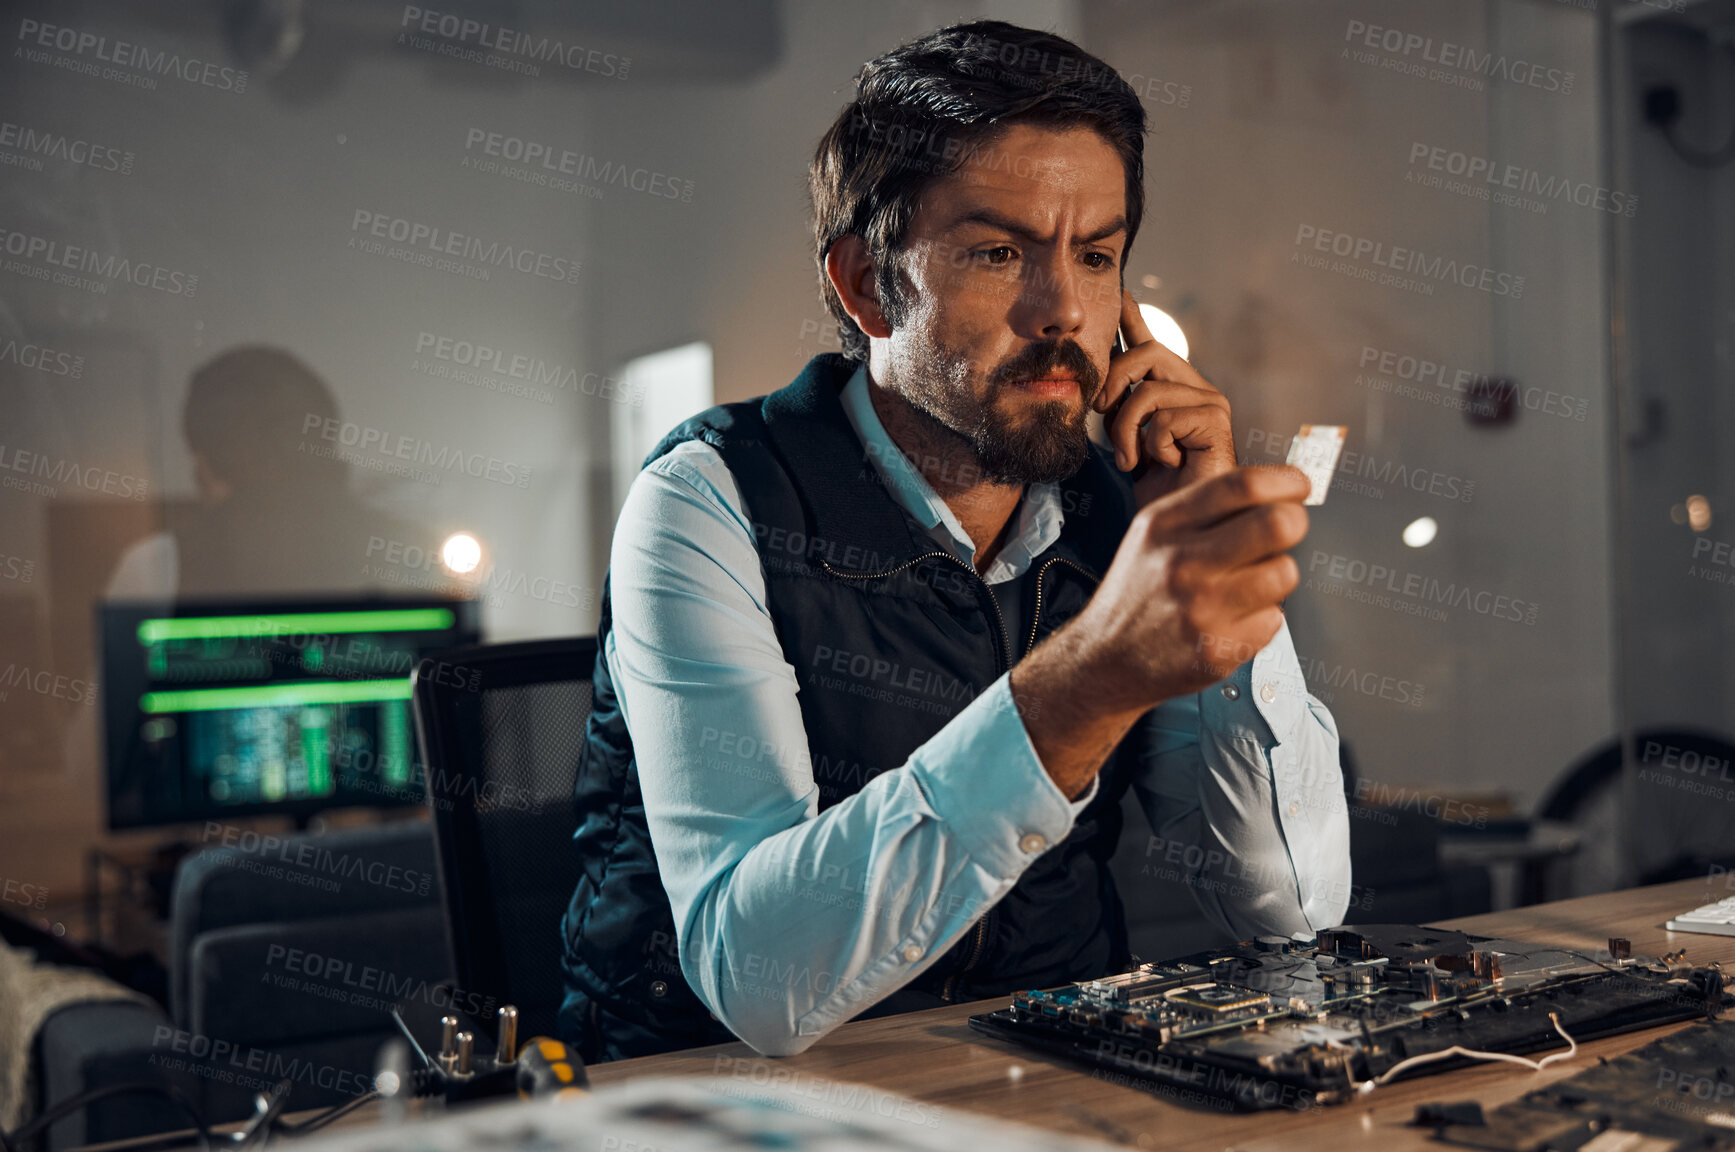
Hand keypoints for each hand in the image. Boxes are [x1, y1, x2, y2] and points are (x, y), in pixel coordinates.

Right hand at [1074, 464, 1309, 707]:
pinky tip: (1232, 620)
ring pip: (1284, 573)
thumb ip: (1205, 509)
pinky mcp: (1217, 650)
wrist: (1105, 658)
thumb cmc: (1139, 591)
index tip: (1299, 486)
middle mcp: (1181, 563)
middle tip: (1286, 531)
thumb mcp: (1153, 534)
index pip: (1243, 485)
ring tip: (1251, 584)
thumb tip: (1277, 489)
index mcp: (1165, 525)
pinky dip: (1261, 619)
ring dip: (1277, 576)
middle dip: (1295, 522)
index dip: (1286, 480)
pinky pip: (1274, 620)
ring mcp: (1200, 610)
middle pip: (1278, 524)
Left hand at [1094, 290, 1235, 507]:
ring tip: (1132, 459)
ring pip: (1146, 391)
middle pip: (1143, 354)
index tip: (1119, 292)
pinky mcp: (1217, 418)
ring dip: (1125, 432)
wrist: (1179, 524)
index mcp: (1169, 388)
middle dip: (1111, 384)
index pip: (1147, 343)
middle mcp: (1193, 386)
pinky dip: (1152, 447)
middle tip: (1102, 414)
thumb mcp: (1123, 439)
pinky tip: (1166, 464)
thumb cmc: (1153, 489)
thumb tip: (1094, 373)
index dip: (1132, 317)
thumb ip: (1115, 405)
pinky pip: (1163, 418)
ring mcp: (1209, 400)